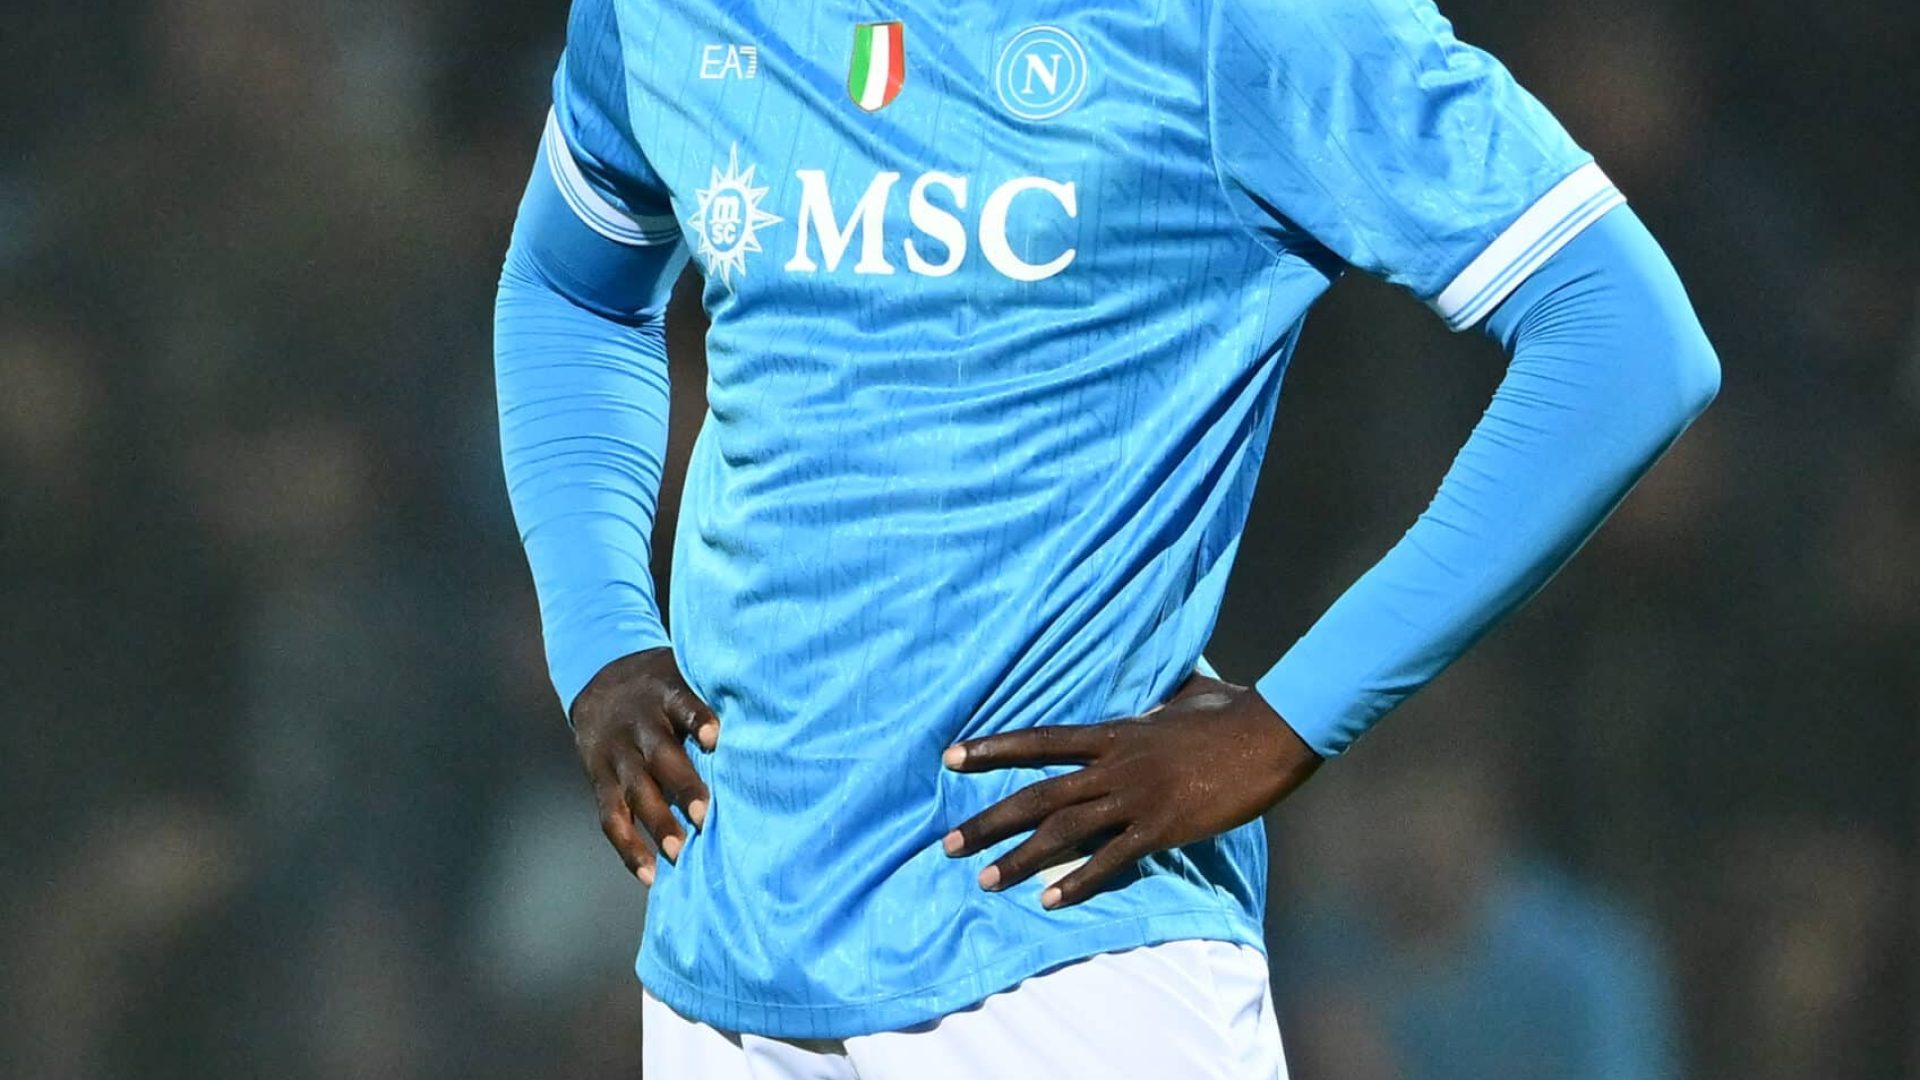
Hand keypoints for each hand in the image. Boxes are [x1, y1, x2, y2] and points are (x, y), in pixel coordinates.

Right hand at [572, 647, 718, 885]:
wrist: (599, 681)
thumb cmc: (662, 686)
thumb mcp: (683, 672)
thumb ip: (717, 692)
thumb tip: (776, 708)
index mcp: (664, 694)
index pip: (682, 704)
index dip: (697, 719)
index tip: (715, 738)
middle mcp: (638, 725)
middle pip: (660, 756)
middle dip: (683, 786)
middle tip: (706, 817)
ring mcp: (617, 755)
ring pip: (636, 791)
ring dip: (658, 824)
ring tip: (680, 854)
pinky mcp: (601, 781)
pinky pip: (612, 818)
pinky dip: (629, 849)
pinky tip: (651, 875)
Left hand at [942, 674, 1320, 908]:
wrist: (1269, 734)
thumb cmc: (1232, 712)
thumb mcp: (1187, 694)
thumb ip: (1163, 697)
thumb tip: (1165, 690)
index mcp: (1114, 733)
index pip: (1039, 740)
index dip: (992, 747)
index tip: (950, 756)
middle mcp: (1114, 766)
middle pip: (1037, 794)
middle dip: (988, 820)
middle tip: (947, 843)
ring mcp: (1135, 798)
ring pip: (1063, 830)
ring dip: (1020, 858)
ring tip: (984, 880)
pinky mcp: (1162, 827)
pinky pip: (1111, 859)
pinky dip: (1079, 881)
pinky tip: (1050, 901)